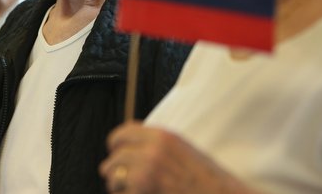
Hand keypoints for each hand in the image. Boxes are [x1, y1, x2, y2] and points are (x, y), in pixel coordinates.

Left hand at [99, 122, 256, 193]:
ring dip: (119, 187)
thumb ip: (155, 144)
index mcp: (162, 137)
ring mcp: (146, 175)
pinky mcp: (143, 193)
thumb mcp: (182, 150)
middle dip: (116, 171)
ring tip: (136, 191)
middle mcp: (152, 153)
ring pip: (114, 179)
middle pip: (114, 159)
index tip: (116, 152)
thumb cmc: (207, 180)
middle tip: (122, 179)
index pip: (121, 134)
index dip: (116, 145)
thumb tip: (128, 146)